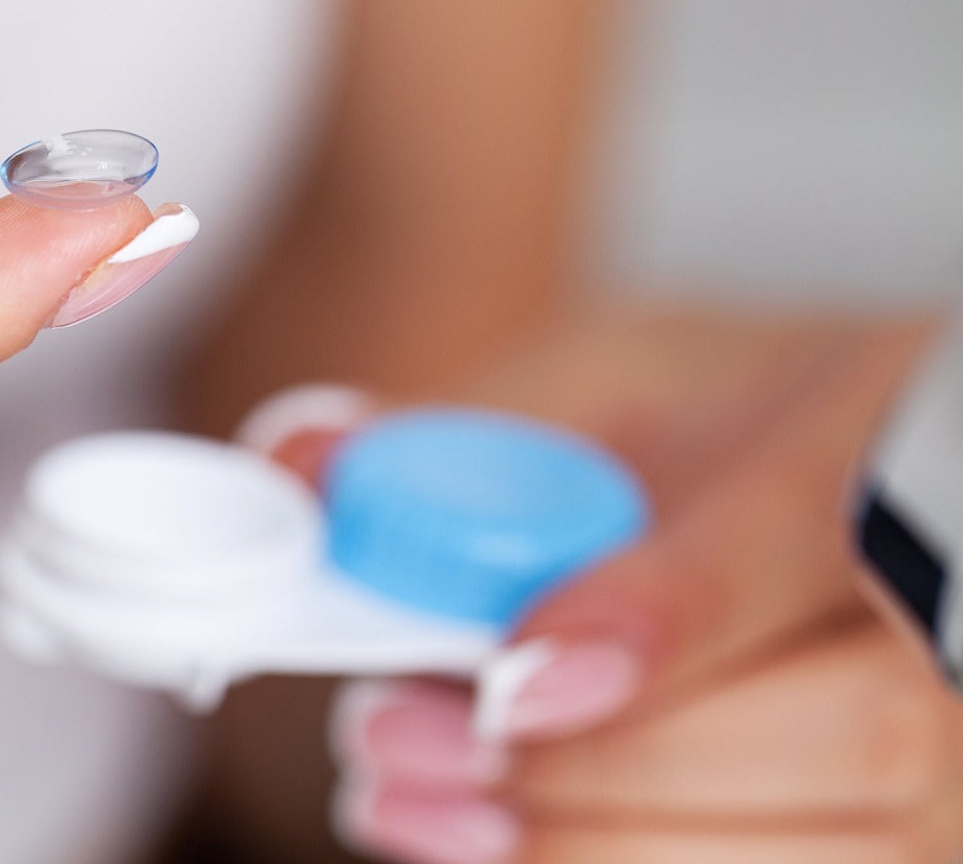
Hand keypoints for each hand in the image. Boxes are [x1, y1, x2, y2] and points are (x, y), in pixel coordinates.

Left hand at [262, 310, 962, 861]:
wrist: (869, 484)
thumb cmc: (741, 428)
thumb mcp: (611, 380)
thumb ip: (468, 429)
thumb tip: (301, 460)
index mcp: (892, 441)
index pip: (813, 537)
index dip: (661, 623)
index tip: (506, 679)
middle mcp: (961, 608)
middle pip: (849, 733)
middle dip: (594, 769)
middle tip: (388, 741)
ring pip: (824, 846)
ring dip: (591, 846)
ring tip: (406, 798)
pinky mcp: (919, 836)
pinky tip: (490, 846)